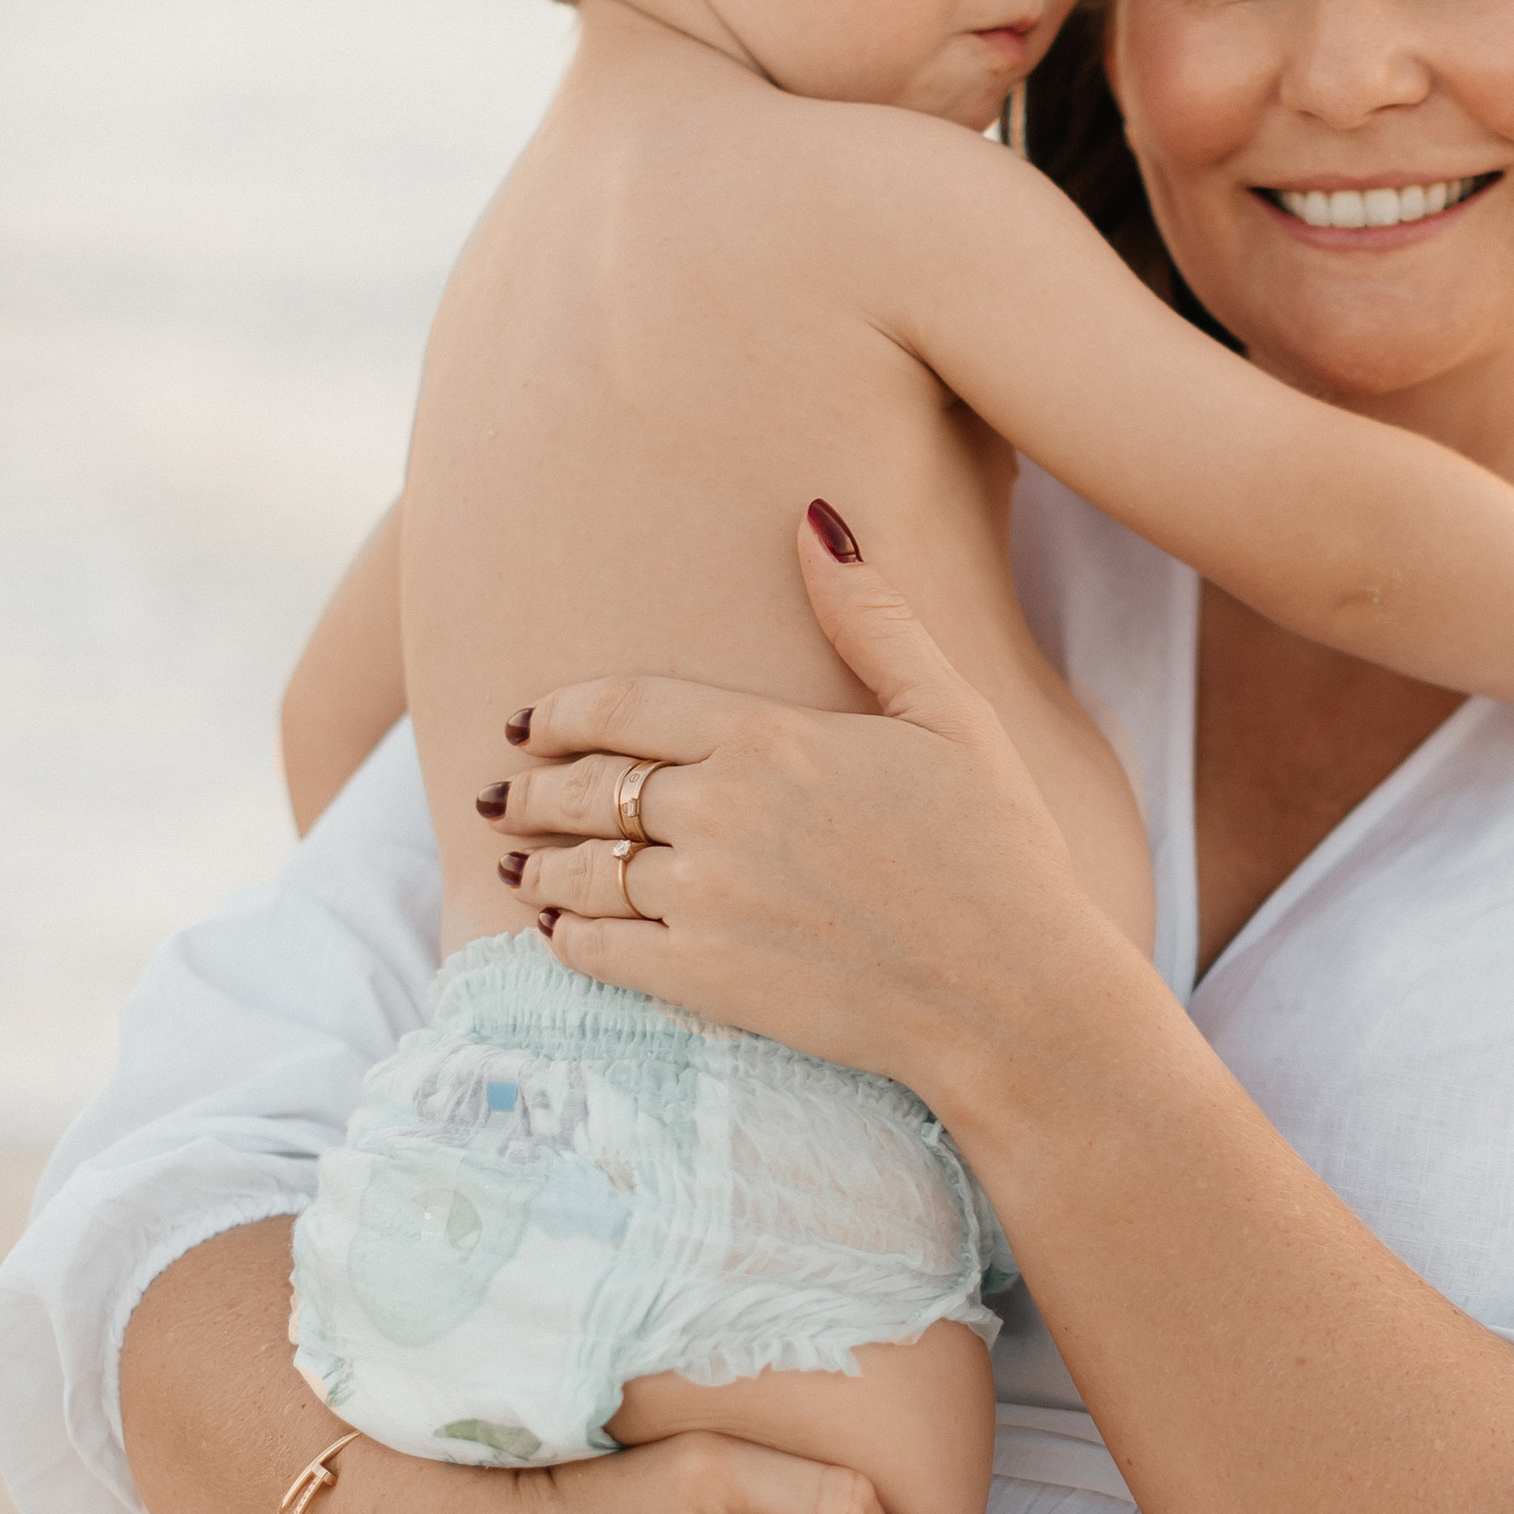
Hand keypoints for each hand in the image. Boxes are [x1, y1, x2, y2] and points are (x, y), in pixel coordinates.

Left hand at [491, 511, 1114, 1120]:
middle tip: (501, 793)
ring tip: (516, 867)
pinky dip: (564, 940)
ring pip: (581, 871)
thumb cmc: (999, 851)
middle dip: (532, 787)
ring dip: (538, 866)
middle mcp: (720, 811)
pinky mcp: (704, 980)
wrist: (1012, 995)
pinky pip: (597, 953)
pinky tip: (557, 936)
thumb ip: (871, 620)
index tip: (526, 720)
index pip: (625, 707)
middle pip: (587, 787)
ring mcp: (704, 899)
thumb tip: (814, 519)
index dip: (562, 711)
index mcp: (772, 737)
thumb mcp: (950, 715)